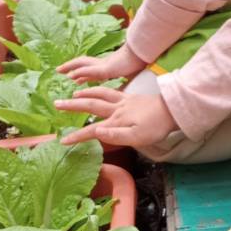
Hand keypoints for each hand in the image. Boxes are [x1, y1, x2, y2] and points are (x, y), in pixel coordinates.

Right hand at [56, 87, 178, 150]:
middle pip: (90, 105)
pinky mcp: (131, 98)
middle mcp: (117, 109)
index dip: (77, 136)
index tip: (62, 141)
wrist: (173, 111)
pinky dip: (99, 90)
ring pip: (99, 94)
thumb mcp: (137, 137)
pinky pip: (110, 91)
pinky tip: (99, 92)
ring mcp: (124, 101)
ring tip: (73, 94)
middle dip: (72, 106)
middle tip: (57, 104)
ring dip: (85, 93)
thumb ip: (115, 135)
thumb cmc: (156, 127)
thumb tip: (95, 132)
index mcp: (116, 120)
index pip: (91, 130)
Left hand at [58, 41, 142, 84]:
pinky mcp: (107, 68)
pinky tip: (72, 75)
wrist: (146, 57)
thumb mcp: (129, 76)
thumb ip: (123, 83)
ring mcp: (104, 65)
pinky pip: (90, 70)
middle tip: (59, 70)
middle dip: (71, 66)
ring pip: (83, 64)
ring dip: (70, 66)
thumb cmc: (139, 64)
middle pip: (83, 62)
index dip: (82, 72)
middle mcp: (104, 63)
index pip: (92, 68)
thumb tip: (121, 92)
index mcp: (108, 65)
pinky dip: (80, 72)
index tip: (74, 78)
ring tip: (59, 70)